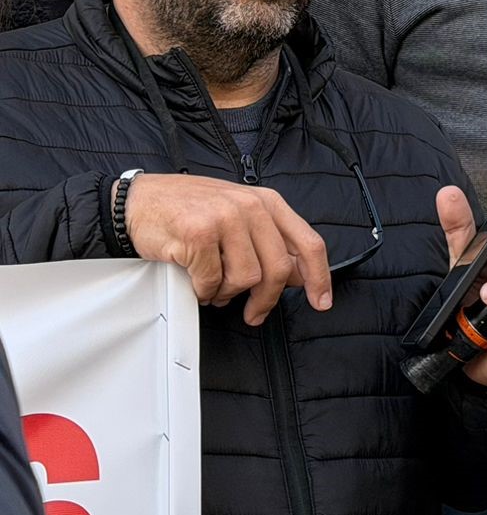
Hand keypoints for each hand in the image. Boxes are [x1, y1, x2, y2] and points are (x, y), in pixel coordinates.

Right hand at [123, 173, 330, 324]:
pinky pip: (212, 281)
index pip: (308, 243)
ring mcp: (224, 218)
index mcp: (268, 202)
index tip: (321, 301)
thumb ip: (269, 241)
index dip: (319, 277)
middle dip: (266, 300)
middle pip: (278, 268)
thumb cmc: (187, 210)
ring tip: (214, 286)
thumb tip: (297, 276)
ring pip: (246, 278)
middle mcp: (250, 207)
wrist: (137, 201)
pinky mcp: (199, 234)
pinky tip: (195, 281)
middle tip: (254, 313)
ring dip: (228, 292)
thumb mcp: (238, 216)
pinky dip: (204, 291)